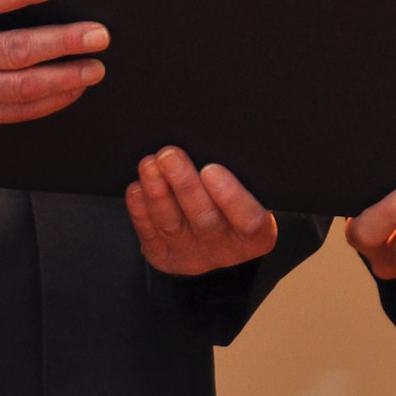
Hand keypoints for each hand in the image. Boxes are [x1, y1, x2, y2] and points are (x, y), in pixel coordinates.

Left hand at [126, 147, 278, 275]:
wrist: (216, 234)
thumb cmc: (235, 199)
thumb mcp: (250, 189)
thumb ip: (240, 173)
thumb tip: (213, 138)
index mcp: (257, 236)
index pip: (249, 221)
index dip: (230, 196)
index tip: (211, 169)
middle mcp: (225, 250)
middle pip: (205, 219)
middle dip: (184, 184)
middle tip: (169, 155)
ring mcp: (193, 256)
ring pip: (172, 225)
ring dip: (157, 192)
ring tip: (149, 164)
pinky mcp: (164, 256)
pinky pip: (150, 234)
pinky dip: (141, 210)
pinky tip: (138, 188)